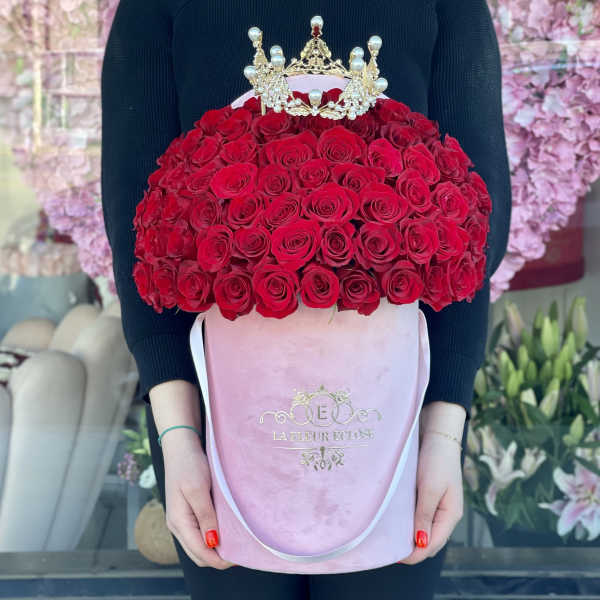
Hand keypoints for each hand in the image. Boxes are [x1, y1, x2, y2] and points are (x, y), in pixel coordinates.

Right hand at [161, 429, 234, 569]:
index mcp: (179, 522)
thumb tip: (214, 542)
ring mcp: (181, 520)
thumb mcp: (198, 489)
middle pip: (199, 555)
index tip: (241, 556)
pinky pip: (199, 534)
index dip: (220, 560)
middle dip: (219, 558)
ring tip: (237, 542)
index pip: (200, 553)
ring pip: (199, 546)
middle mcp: (177, 526)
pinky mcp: (186, 513)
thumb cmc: (189, 465)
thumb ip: (205, 516)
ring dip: (216, 548)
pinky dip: (212, 537)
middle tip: (242, 550)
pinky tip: (226, 530)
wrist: (180, 446)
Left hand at [398, 401, 464, 564]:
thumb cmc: (436, 459)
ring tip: (387, 537)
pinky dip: (407, 522)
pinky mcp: (428, 496)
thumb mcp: (430, 488)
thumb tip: (420, 544)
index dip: (414, 554)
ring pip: (422, 530)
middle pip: (428, 541)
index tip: (392, 555)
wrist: (438, 433)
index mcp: (450, 516)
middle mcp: (445, 515)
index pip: (432, 545)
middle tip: (386, 549)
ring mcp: (437, 506)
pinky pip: (418, 516)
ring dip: (408, 536)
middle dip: (410, 549)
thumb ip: (425, 516)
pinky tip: (393, 521)